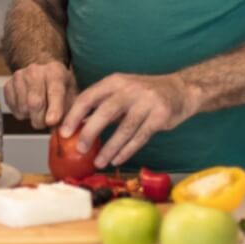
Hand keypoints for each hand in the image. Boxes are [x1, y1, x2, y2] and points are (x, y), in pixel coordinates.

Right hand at [3, 61, 76, 127]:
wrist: (41, 73)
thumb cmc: (58, 86)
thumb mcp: (71, 94)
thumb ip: (70, 112)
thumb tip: (63, 132)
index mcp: (55, 71)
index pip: (54, 91)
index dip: (54, 108)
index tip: (52, 121)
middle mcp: (35, 70)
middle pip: (35, 102)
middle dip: (41, 120)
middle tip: (47, 123)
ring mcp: (19, 76)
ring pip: (23, 108)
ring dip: (32, 117)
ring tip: (39, 112)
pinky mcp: (8, 85)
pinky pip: (14, 109)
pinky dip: (22, 114)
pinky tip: (29, 107)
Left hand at [60, 73, 192, 168]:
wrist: (181, 90)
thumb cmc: (144, 94)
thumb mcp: (122, 91)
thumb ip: (102, 105)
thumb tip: (75, 125)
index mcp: (115, 81)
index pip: (89, 96)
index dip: (74, 115)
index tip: (63, 132)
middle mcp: (130, 89)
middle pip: (105, 112)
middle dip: (90, 132)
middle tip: (79, 149)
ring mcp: (147, 102)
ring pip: (124, 128)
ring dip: (110, 148)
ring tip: (98, 162)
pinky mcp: (160, 116)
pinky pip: (140, 137)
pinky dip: (127, 150)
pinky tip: (116, 160)